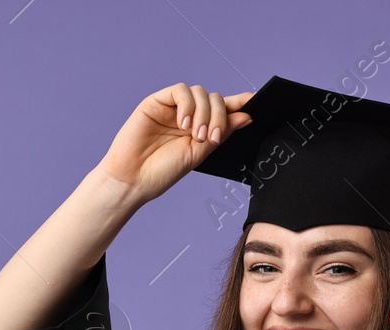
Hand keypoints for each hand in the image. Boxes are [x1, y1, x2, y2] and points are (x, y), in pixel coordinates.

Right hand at [96, 83, 254, 204]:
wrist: (133, 180)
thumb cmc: (162, 171)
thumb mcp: (199, 154)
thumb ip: (221, 133)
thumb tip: (246, 116)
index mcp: (199, 127)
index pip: (223, 109)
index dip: (239, 102)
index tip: (256, 100)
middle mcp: (187, 115)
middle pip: (215, 99)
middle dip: (219, 116)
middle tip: (211, 138)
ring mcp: (172, 108)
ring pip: (200, 93)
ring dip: (204, 113)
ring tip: (195, 135)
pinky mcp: (156, 102)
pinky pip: (180, 90)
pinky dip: (187, 105)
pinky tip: (183, 124)